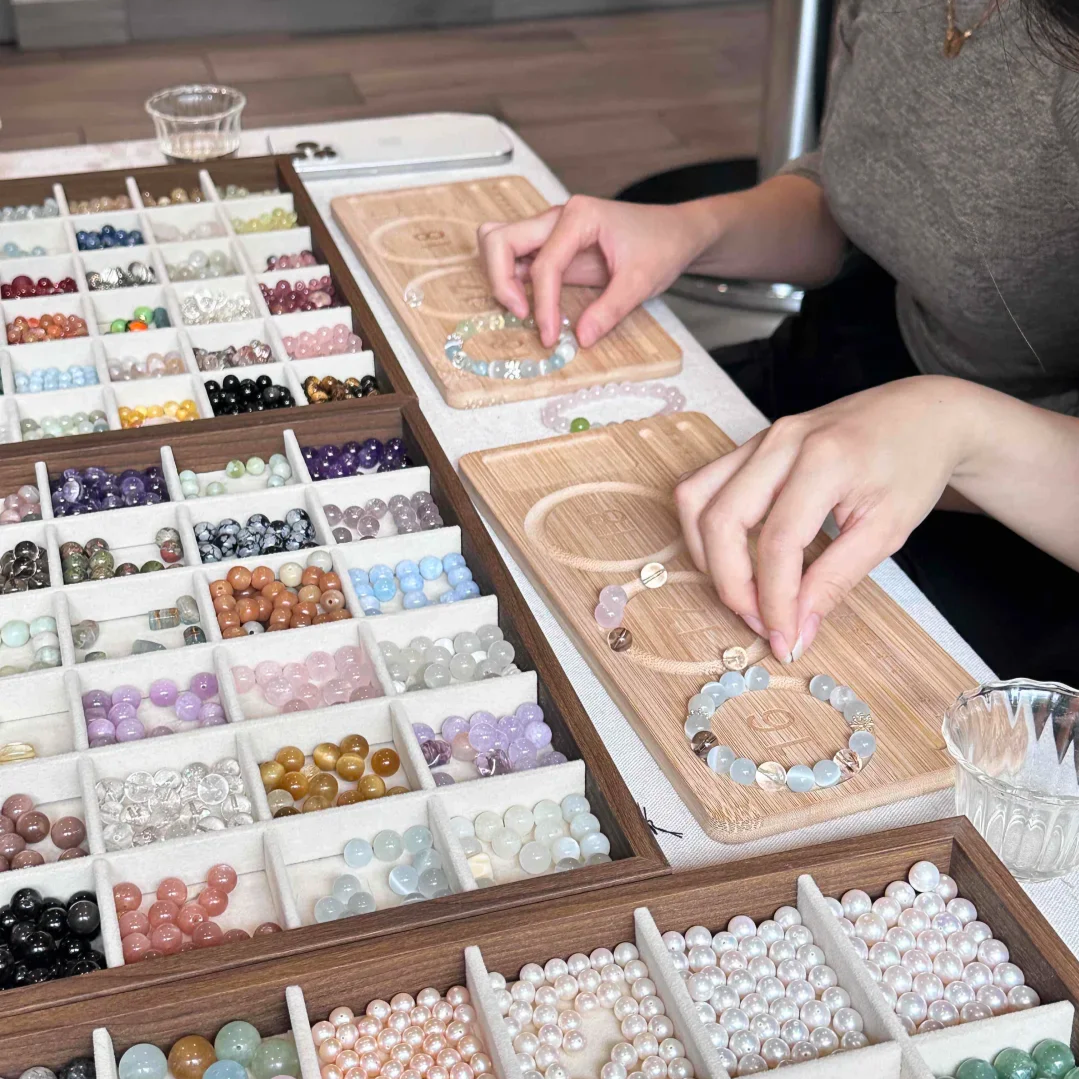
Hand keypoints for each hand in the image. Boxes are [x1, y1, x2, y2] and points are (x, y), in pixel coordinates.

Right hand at [477, 195, 713, 348]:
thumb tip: (581, 339)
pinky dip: (511, 279)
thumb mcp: (642, 281)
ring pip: (499, 242)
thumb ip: (610, 310)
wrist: (676, 232)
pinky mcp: (552, 246)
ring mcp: (551, 230)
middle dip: (501, 280)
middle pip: (500, 239)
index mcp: (579, 217)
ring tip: (522, 308)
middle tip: (521, 314)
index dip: (542, 304)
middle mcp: (557, 217)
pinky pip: (515, 257)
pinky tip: (531, 304)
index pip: (544, 264)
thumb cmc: (662, 246)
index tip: (550, 336)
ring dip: (500, 276)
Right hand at [674, 377, 970, 662]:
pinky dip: (708, 530)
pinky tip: (734, 558)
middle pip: (722, 520)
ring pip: (695, 499)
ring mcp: (760, 439)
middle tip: (761, 622)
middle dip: (732, 584)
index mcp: (824, 459)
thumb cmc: (912, 467)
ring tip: (740, 592)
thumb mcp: (887, 531)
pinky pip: (703, 487)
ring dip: (705, 555)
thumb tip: (796, 630)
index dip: (774, 600)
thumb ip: (836, 580)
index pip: (778, 542)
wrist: (921, 415)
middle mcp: (781, 442)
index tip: (784, 641)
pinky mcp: (751, 446)